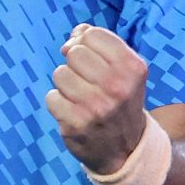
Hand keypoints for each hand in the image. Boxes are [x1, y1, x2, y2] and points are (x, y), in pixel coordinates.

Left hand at [45, 24, 149, 172]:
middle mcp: (117, 86)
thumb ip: (101, 44)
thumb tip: (74, 35)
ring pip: (60, 74)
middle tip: (87, 82)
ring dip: (66, 84)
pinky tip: (74, 112)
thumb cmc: (120, 100)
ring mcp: (96, 106)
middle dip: (75, 64)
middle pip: (74, 53)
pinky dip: (58, 103)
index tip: (90, 57)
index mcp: (133, 67)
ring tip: (81, 97)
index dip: (85, 42)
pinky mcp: (76, 124)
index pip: (92, 35)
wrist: (126, 149)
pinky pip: (51, 97)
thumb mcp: (124, 70)